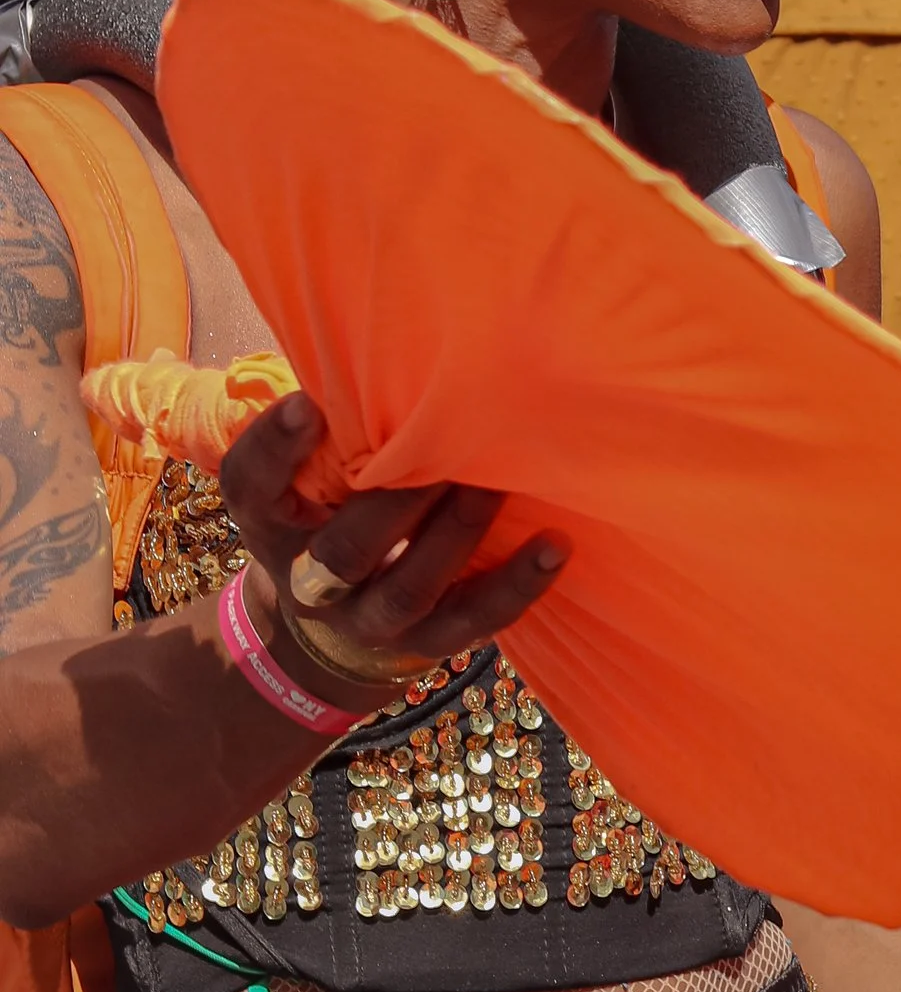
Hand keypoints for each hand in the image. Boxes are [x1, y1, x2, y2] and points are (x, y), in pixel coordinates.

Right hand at [221, 393, 568, 709]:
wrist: (338, 616)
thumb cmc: (334, 509)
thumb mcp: (307, 474)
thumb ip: (332, 426)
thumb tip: (384, 348)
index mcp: (272, 525)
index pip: (253, 488)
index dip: (275, 449)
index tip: (306, 403)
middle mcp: (312, 583)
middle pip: (345, 550)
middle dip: (396, 497)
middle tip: (444, 435)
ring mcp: (372, 621)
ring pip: (412, 586)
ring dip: (459, 532)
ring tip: (501, 481)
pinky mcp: (430, 643)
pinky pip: (474, 621)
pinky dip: (518, 585)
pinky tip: (556, 544)